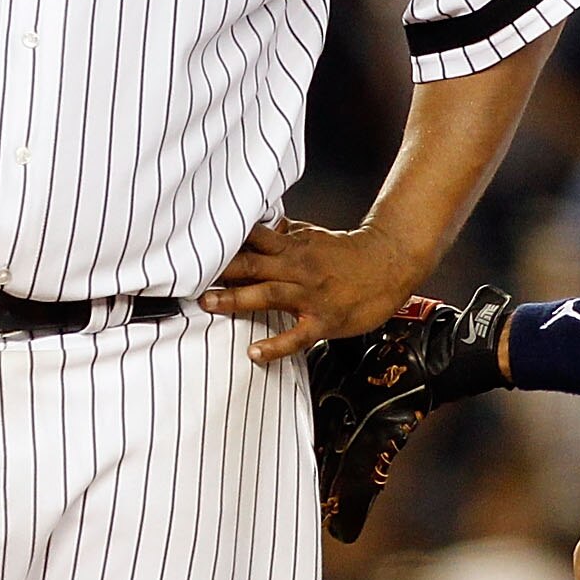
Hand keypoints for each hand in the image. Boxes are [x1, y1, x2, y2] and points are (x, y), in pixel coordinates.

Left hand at [201, 219, 424, 364]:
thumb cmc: (349, 252)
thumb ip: (284, 235)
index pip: (252, 239)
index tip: (196, 246)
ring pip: (269, 295)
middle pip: (253, 265)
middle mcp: (298, 268)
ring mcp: (310, 295)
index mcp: (293, 247)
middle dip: (221, 271)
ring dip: (237, 300)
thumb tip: (259, 225)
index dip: (225, 242)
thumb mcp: (313, 236)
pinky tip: (255, 354)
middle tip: (189, 276)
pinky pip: (297, 335)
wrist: (389, 264)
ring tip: (209, 304)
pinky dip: (275, 345)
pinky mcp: (324, 320)